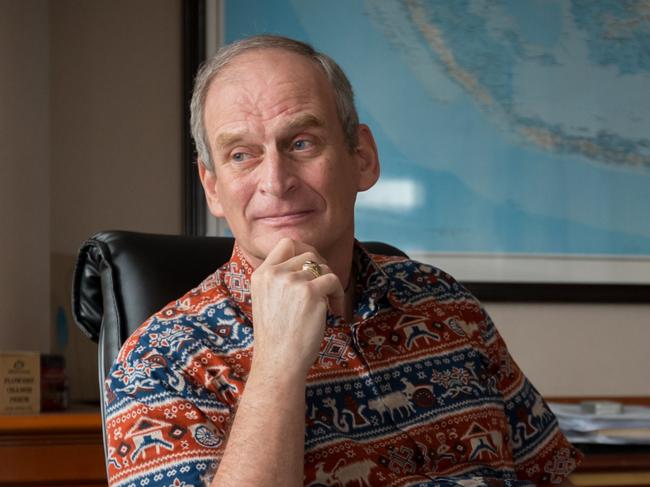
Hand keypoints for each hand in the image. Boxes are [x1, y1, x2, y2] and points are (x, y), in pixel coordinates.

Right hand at [249, 238, 344, 375]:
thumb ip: (280, 280)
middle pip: (308, 253)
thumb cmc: (277, 336)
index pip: (286, 244)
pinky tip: (335, 310)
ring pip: (322, 267)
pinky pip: (333, 280)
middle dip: (322, 267)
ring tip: (330, 302)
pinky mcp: (310, 292)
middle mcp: (274, 274)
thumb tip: (309, 264)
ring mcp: (292, 281)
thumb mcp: (267, 300)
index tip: (313, 266)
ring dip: (330, 283)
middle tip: (326, 286)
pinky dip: (339, 295)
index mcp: (261, 274)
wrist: (278, 361)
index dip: (304, 249)